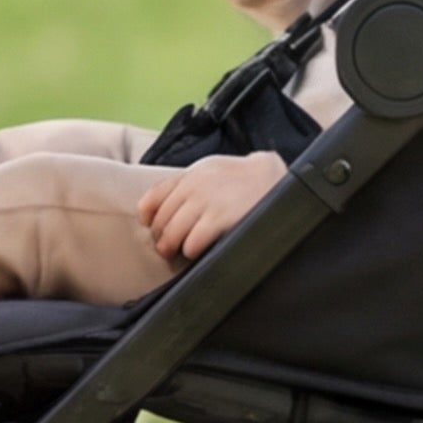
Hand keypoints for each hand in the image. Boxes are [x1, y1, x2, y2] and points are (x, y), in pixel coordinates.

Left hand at [142, 151, 284, 262]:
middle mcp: (194, 187)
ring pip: (172, 233)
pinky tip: (198, 250)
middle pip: (161, 220)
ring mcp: (207, 203)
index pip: (152, 198)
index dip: (148, 217)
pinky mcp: (221, 219)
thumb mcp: (210, 171)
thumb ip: (186, 185)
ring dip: (171, 247)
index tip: (151, 227)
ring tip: (179, 251)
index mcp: (189, 175)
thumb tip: (157, 208)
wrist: (273, 177)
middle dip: (161, 237)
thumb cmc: (241, 178)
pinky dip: (191, 250)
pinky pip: (192, 242)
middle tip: (167, 246)